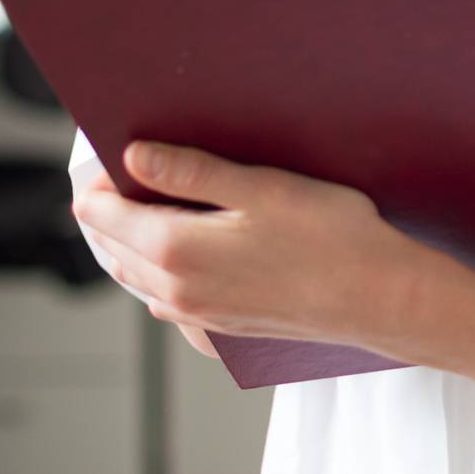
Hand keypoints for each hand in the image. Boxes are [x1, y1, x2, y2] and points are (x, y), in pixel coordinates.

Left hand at [71, 141, 435, 356]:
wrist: (373, 296)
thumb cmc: (328, 235)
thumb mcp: (260, 187)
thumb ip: (191, 173)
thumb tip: (134, 156)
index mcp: (176, 250)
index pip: (100, 214)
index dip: (102, 177)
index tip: (120, 147)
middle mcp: (175, 289)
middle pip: (111, 244)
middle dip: (112, 205)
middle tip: (136, 164)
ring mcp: (195, 313)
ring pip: (134, 273)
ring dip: (131, 237)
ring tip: (156, 197)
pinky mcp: (217, 326)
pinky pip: (164, 294)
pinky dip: (157, 266)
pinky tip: (189, 244)